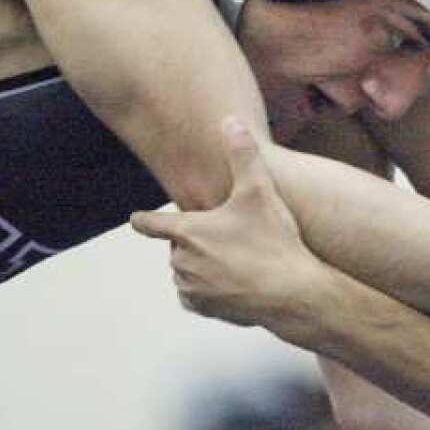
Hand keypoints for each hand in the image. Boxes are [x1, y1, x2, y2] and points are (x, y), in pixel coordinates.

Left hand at [131, 117, 326, 328]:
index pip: (147, 224)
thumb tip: (230, 120)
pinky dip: (206, 290)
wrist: (292, 292)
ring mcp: (192, 287)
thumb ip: (243, 154)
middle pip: (177, 246)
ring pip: (186, 271)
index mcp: (188, 231)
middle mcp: (181, 260)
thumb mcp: (260, 191)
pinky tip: (231, 282)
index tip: (137, 219)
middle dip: (196, 240)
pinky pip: (195, 297)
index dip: (143, 220)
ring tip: (235, 258)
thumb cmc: (274, 241)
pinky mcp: (205, 309)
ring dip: (201, 264)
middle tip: (229, 235)